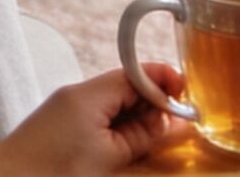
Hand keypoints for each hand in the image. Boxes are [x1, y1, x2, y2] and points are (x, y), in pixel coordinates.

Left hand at [0, 65, 193, 176]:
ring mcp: (68, 110)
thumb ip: (143, 135)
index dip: (165, 81)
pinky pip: (101, 119)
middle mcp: (77, 94)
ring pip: (116, 105)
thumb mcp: (109, 156)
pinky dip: (120, 130)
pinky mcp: (62, 127)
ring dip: (139, 119)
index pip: (137, 72)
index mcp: (89, 93)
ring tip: (158, 141)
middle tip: (181, 126)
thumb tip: (173, 121)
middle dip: (156, 103)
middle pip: (128, 86)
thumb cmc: (50, 171)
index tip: (189, 98)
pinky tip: (130, 148)